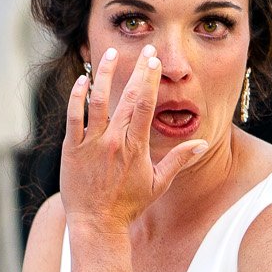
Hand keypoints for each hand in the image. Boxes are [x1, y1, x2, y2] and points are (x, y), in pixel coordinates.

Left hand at [60, 46, 208, 235]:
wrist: (96, 223)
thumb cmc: (128, 205)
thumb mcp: (158, 183)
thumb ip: (178, 160)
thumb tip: (201, 143)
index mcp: (136, 146)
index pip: (145, 105)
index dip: (150, 80)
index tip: (155, 61)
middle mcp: (113, 141)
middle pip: (126, 98)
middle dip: (136, 70)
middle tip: (145, 49)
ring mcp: (90, 143)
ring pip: (97, 101)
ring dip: (104, 75)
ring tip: (111, 54)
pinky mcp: (71, 148)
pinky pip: (73, 117)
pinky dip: (76, 97)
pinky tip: (82, 80)